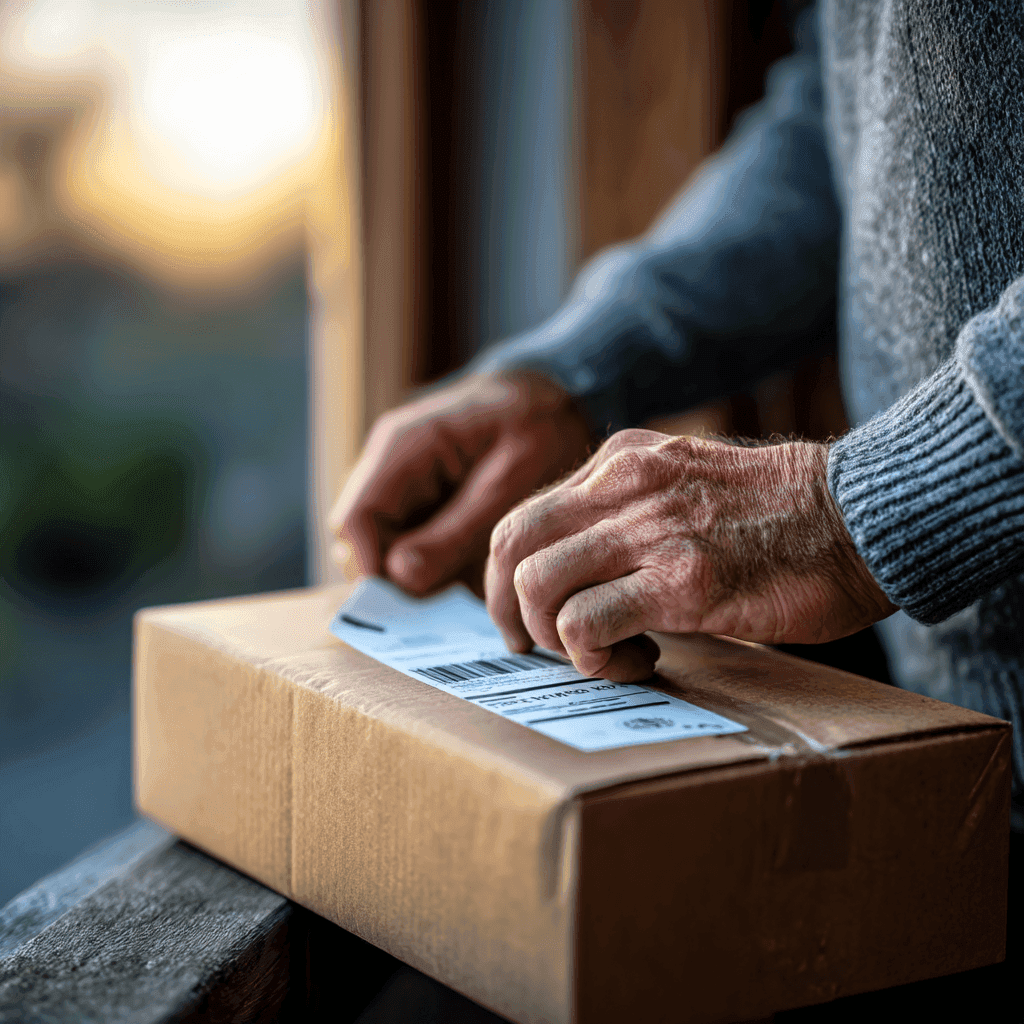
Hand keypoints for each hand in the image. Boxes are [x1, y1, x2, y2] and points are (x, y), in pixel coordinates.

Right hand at [329, 372, 591, 595]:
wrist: (558, 393)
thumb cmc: (541, 425)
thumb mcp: (511, 481)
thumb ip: (456, 531)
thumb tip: (398, 576)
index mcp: (404, 445)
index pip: (355, 521)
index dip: (375, 570)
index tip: (418, 603)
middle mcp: (388, 460)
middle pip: (359, 537)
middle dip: (395, 573)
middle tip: (452, 591)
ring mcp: (399, 476)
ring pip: (380, 542)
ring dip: (414, 569)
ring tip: (468, 574)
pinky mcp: (416, 493)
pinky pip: (404, 537)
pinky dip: (429, 558)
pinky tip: (469, 561)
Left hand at [485, 429, 895, 680]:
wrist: (861, 515)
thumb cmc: (779, 514)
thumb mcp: (685, 484)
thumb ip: (628, 514)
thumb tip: (578, 573)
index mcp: (621, 462)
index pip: (521, 517)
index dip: (505, 578)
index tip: (524, 619)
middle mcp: (624, 485)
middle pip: (511, 547)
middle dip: (507, 610)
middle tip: (537, 648)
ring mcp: (651, 528)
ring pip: (537, 584)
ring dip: (553, 637)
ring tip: (604, 654)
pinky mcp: (682, 579)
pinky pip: (585, 623)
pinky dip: (592, 656)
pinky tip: (639, 660)